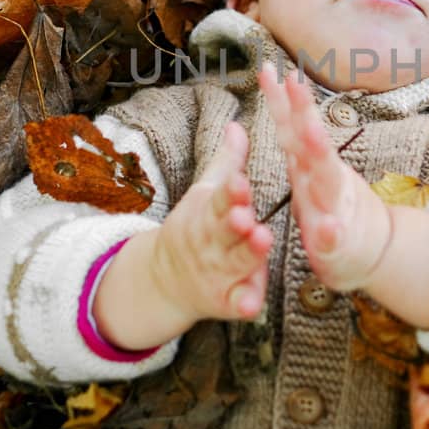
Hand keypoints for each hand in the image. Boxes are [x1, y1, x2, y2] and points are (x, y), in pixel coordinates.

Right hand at [146, 120, 273, 322]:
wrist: (167, 279)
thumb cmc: (199, 229)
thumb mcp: (208, 194)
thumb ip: (228, 163)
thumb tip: (237, 124)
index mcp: (209, 214)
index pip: (221, 199)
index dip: (231, 192)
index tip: (240, 181)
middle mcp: (212, 243)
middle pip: (225, 231)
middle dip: (235, 223)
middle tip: (247, 215)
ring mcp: (218, 274)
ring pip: (235, 263)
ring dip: (247, 255)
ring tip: (261, 241)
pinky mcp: (227, 301)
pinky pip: (237, 303)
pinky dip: (243, 302)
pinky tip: (251, 302)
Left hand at [258, 63, 392, 292]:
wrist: (376, 252)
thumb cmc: (334, 211)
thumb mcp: (311, 171)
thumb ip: (297, 138)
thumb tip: (282, 95)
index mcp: (310, 166)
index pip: (292, 127)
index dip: (279, 99)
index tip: (265, 69)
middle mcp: (324, 179)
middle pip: (312, 141)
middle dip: (304, 112)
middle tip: (295, 82)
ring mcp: (335, 209)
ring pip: (327, 181)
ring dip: (320, 156)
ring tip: (310, 132)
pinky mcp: (339, 245)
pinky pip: (333, 238)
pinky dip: (330, 232)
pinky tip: (328, 227)